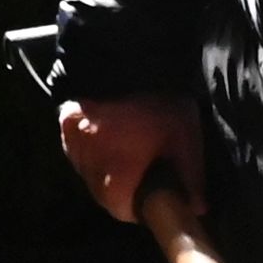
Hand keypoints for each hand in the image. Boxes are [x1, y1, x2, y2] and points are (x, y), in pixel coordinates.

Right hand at [60, 92, 204, 231]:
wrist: (127, 53)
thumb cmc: (159, 102)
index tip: (151, 197)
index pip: (121, 210)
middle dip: (121, 189)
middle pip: (102, 193)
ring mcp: (72, 144)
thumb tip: (198, 208)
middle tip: (143, 169)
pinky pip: (77, 149)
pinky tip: (107, 135)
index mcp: (116, 174)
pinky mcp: (64, 124)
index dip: (138, 209)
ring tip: (125, 149)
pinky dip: (91, 150)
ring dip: (104, 170)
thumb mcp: (184, 138)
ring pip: (88, 171)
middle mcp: (88, 165)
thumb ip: (190, 176)